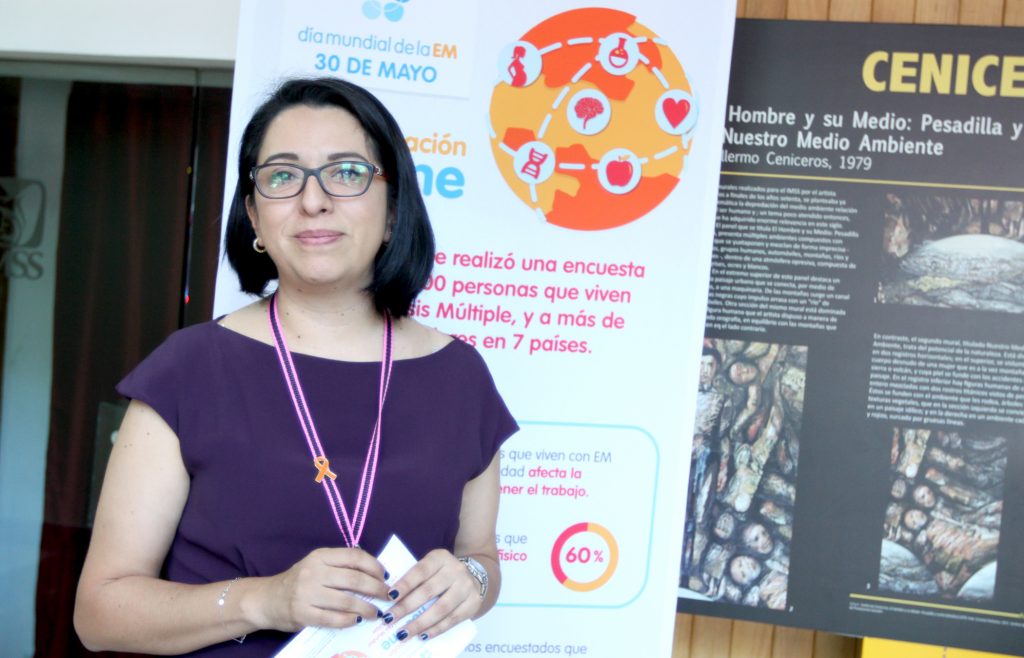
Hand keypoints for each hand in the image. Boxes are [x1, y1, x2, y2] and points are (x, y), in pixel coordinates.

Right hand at [256, 547, 389, 631]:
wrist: (267, 599)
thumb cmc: (299, 582)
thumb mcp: (317, 565)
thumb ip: (340, 566)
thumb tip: (375, 572)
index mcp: (320, 556)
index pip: (354, 557)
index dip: (374, 566)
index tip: (385, 576)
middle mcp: (313, 572)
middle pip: (354, 580)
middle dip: (377, 589)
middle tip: (388, 596)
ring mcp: (307, 593)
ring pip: (346, 601)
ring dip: (367, 608)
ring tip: (377, 612)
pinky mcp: (303, 614)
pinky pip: (333, 619)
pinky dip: (349, 620)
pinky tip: (358, 620)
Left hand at [382, 549, 483, 641]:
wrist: (473, 577)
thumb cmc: (442, 574)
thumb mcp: (430, 568)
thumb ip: (414, 578)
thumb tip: (390, 598)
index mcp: (440, 557)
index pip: (420, 571)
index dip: (405, 584)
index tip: (389, 597)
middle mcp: (456, 569)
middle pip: (428, 591)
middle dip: (406, 607)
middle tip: (390, 619)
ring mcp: (467, 586)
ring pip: (441, 608)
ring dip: (420, 623)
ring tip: (403, 633)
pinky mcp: (473, 603)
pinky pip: (452, 619)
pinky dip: (436, 629)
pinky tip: (422, 635)